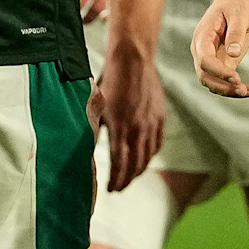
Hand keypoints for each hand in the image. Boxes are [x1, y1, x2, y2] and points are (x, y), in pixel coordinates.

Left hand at [93, 37, 165, 189]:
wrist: (133, 59)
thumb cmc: (110, 80)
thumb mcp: (97, 106)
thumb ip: (95, 128)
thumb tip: (88, 148)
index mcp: (120, 127)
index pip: (119, 163)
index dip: (115, 180)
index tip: (109, 190)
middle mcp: (138, 129)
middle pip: (135, 165)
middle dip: (126, 180)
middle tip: (119, 188)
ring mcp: (151, 123)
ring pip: (148, 156)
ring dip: (139, 171)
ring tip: (131, 177)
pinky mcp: (160, 116)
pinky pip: (158, 143)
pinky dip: (151, 155)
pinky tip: (145, 158)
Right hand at [192, 0, 248, 98]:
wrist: (239, 0)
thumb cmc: (237, 4)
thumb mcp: (239, 14)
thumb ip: (235, 33)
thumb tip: (233, 54)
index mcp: (202, 37)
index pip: (204, 60)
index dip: (218, 71)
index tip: (237, 78)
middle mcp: (202, 51)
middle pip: (205, 76)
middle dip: (222, 86)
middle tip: (242, 90)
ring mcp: (212, 59)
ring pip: (213, 83)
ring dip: (229, 91)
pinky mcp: (223, 63)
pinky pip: (225, 81)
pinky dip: (236, 87)